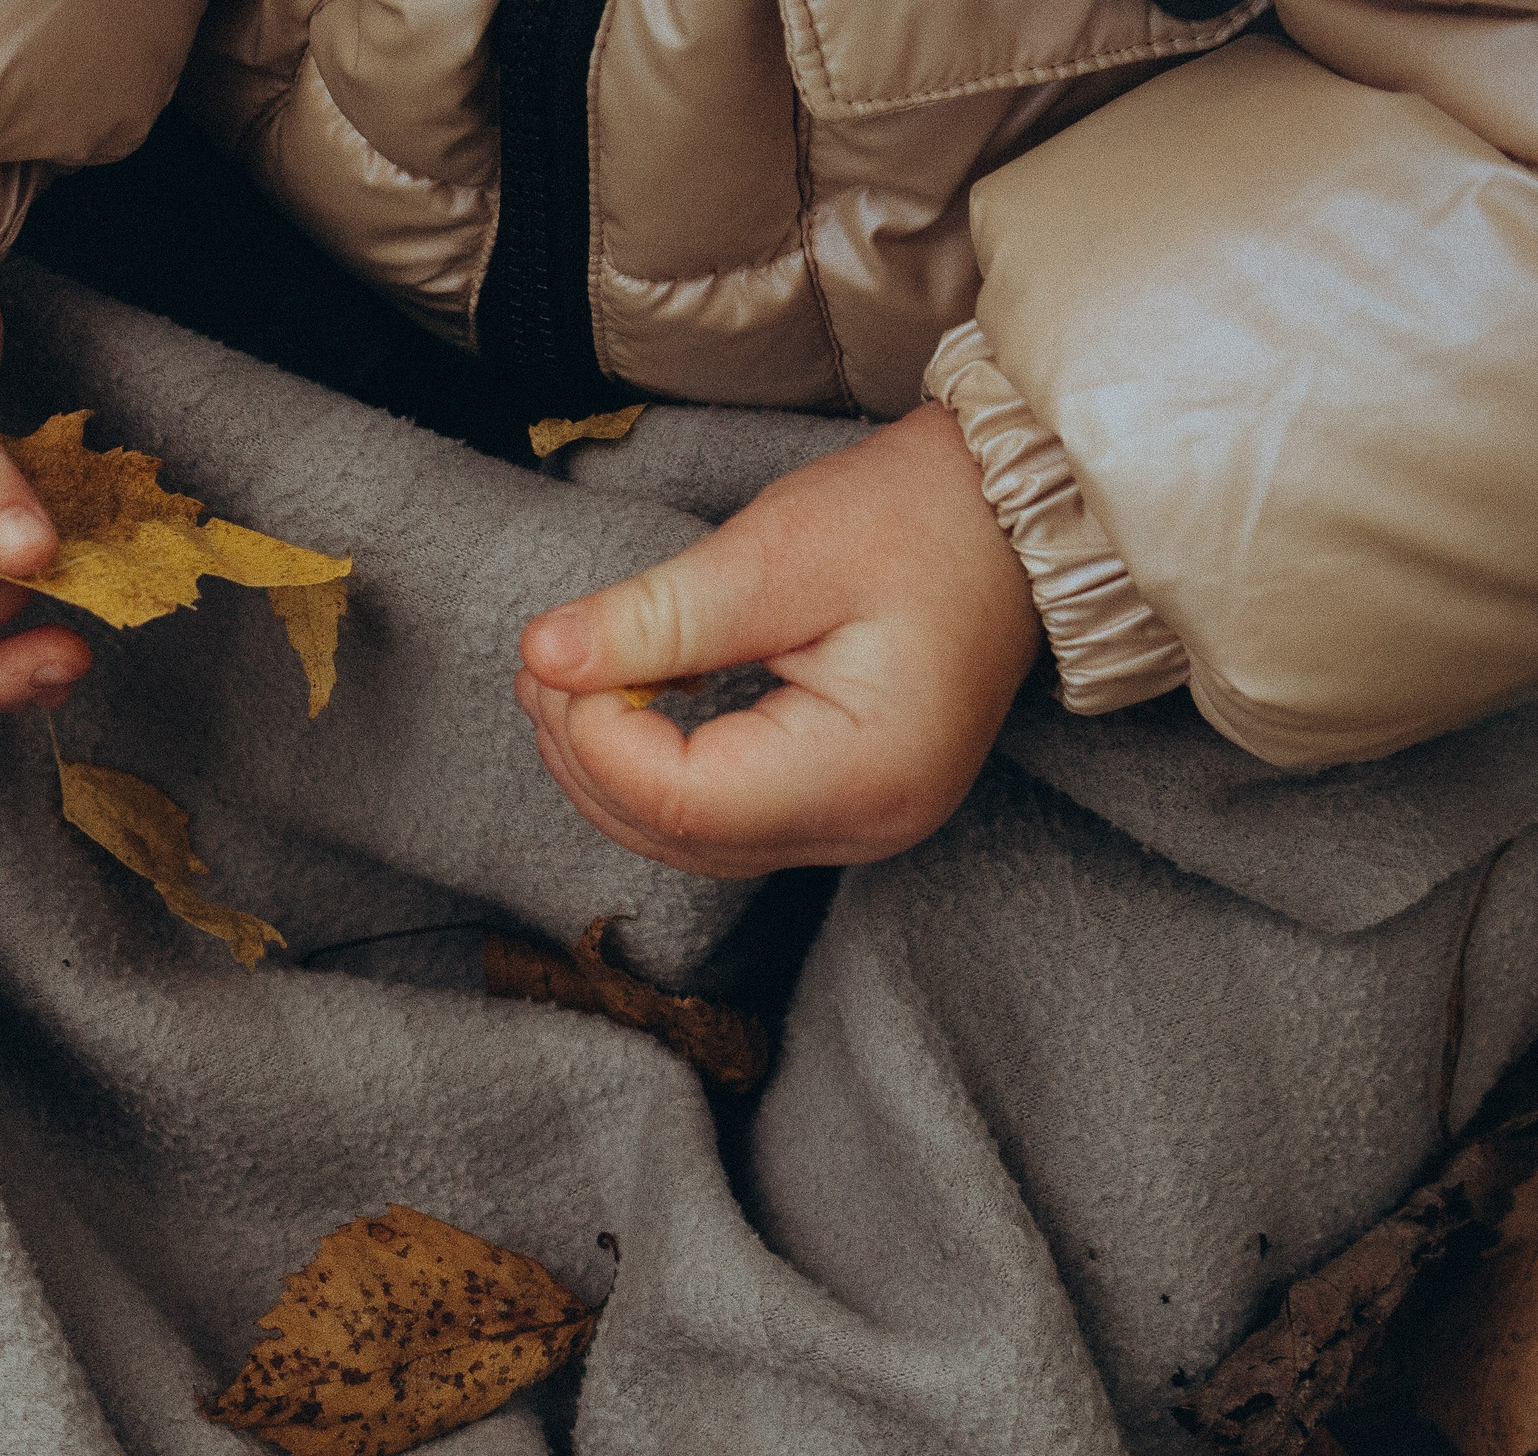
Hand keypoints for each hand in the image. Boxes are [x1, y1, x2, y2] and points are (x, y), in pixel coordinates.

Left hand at [514, 403, 1040, 877]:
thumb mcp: (778, 551)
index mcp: (863, 772)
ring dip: (608, 767)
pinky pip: (717, 818)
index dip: (592, 737)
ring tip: (570, 675)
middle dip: (585, 754)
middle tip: (542, 662)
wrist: (1014, 514)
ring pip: (685, 839)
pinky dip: (651, 768)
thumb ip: (658, 615)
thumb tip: (545, 655)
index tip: (555, 658)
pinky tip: (627, 701)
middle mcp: (864, 826)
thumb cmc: (918, 519)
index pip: (682, 800)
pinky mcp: (838, 803)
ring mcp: (854, 825)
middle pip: (674, 835)